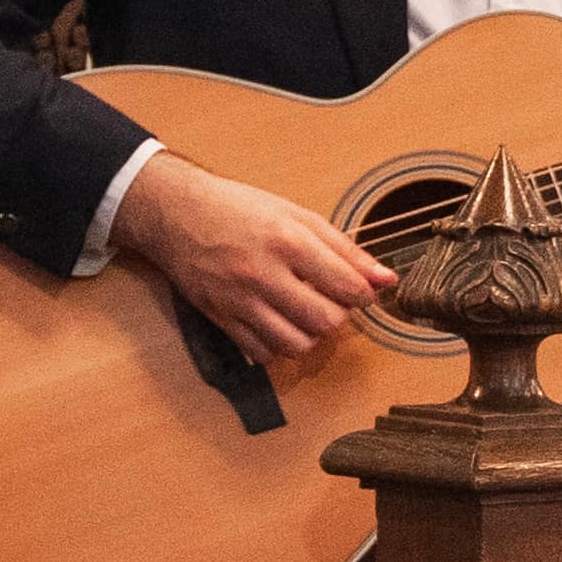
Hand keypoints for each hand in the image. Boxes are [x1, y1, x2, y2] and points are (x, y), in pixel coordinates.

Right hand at [114, 151, 389, 360]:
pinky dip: (279, 346)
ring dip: (311, 335)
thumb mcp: (296, 215)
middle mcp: (263, 273)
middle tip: (330, 301)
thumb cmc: (238, 208)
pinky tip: (279, 325)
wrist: (176, 214)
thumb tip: (386, 279)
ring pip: (296, 343)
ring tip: (306, 315)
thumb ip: (344, 248)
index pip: (347, 286)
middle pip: (326, 321)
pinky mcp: (221, 317)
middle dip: (338, 315)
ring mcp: (239, 299)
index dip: (364, 294)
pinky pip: (263, 352)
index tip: (358, 289)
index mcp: (288, 240)